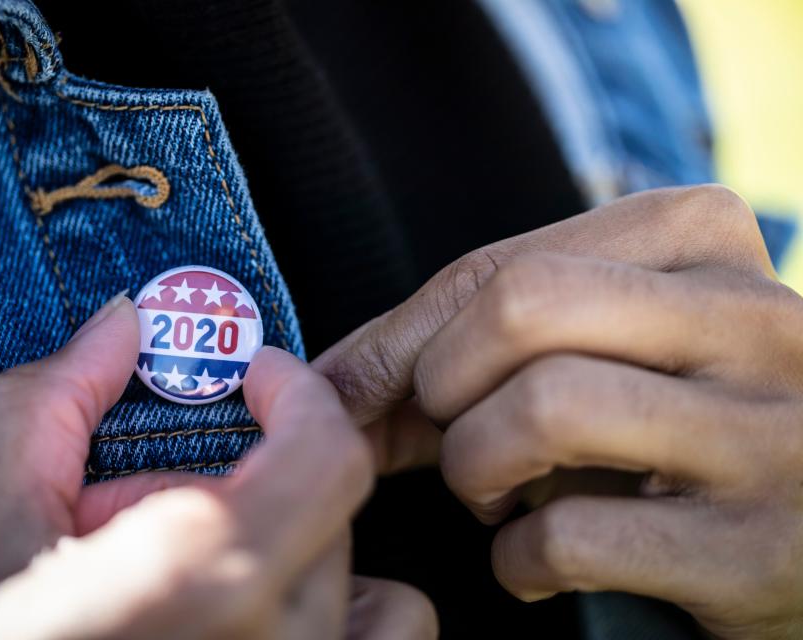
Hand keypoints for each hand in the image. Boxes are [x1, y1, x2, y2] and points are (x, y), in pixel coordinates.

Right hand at [0, 297, 436, 639]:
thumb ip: (54, 407)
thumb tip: (116, 327)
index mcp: (203, 577)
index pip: (327, 453)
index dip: (298, 394)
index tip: (257, 377)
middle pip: (327, 510)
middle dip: (248, 480)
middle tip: (148, 513)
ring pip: (363, 582)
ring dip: (299, 550)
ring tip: (201, 577)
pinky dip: (339, 614)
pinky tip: (250, 619)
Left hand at [315, 185, 802, 637]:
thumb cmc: (671, 423)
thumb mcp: (603, 348)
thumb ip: (485, 343)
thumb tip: (333, 383)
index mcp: (702, 240)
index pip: (499, 265)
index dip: (395, 338)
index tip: (344, 388)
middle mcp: (752, 320)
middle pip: (518, 308)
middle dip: (438, 387)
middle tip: (446, 435)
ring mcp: (768, 433)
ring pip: (542, 409)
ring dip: (474, 470)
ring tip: (493, 496)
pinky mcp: (757, 548)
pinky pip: (571, 537)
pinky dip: (516, 561)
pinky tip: (533, 564)